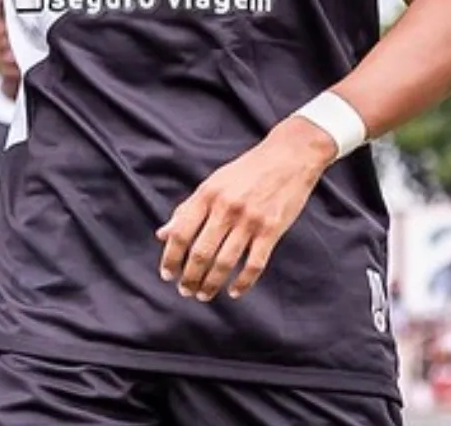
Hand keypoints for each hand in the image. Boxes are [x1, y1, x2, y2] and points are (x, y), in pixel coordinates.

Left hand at [156, 116, 336, 301]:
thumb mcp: (211, 184)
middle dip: (190, 276)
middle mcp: (225, 208)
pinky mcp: (272, 230)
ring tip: (204, 294)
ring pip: (225, 261)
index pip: (180, 233)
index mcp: (206, 196)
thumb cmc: (246, 171)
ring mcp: (249, 220)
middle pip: (201, 252)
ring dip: (211, 283)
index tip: (166, 275)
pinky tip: (234, 292)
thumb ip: (187, 209)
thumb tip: (162, 234)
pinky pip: (255, 264)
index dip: (170, 258)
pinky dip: (243, 282)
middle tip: (185, 291)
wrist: (288, 157)